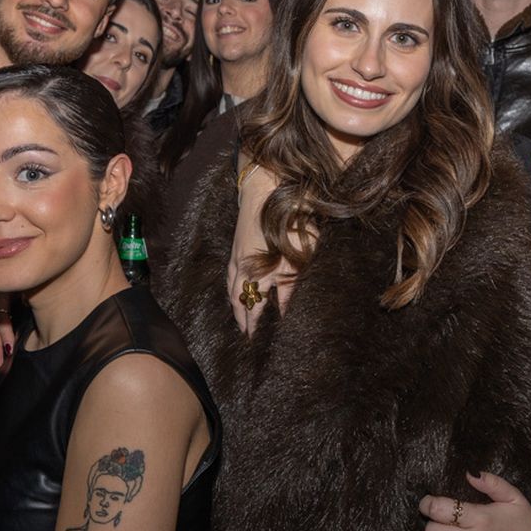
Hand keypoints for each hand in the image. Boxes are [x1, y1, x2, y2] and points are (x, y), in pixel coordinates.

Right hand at [226, 161, 296, 334]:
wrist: (265, 188)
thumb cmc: (290, 218)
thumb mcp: (301, 254)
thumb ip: (292, 286)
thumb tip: (286, 312)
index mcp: (259, 272)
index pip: (255, 308)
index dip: (256, 326)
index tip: (257, 342)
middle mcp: (243, 268)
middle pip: (239, 302)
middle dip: (243, 321)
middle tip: (246, 338)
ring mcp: (237, 258)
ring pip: (231, 290)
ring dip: (236, 306)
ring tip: (240, 320)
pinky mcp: (235, 248)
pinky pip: (229, 277)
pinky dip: (231, 290)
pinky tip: (235, 292)